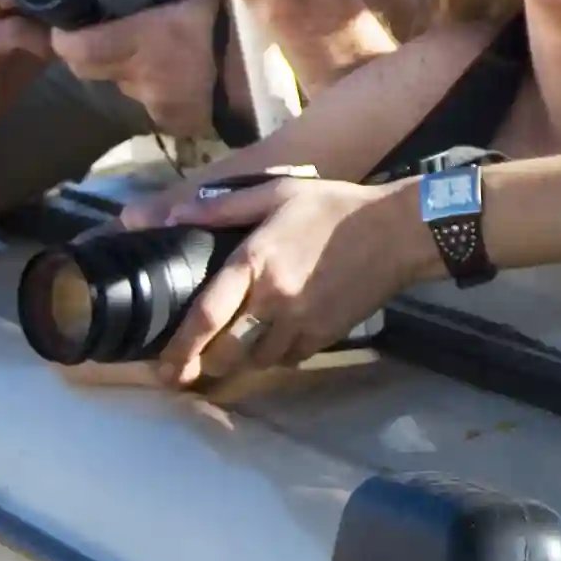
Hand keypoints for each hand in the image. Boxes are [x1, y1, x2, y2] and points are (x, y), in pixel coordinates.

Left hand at [49, 0, 244, 141]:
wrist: (281, 75)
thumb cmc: (241, 21)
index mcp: (143, 41)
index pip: (75, 48)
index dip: (63, 36)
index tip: (68, 22)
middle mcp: (141, 80)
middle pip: (87, 70)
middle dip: (85, 49)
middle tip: (101, 28)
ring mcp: (157, 107)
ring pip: (121, 84)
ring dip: (125, 66)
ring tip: (149, 46)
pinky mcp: (174, 123)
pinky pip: (149, 102)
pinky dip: (153, 86)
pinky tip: (176, 71)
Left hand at [156, 174, 420, 383]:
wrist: (398, 231)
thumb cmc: (333, 207)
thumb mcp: (277, 192)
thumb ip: (221, 207)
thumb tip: (170, 214)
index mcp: (255, 262)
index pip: (207, 316)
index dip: (179, 349)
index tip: (162, 368)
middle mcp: (274, 300)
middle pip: (226, 352)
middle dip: (204, 364)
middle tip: (191, 366)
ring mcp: (302, 323)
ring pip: (257, 361)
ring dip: (240, 360)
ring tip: (231, 351)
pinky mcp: (326, 336)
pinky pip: (288, 358)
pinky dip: (274, 355)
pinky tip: (272, 341)